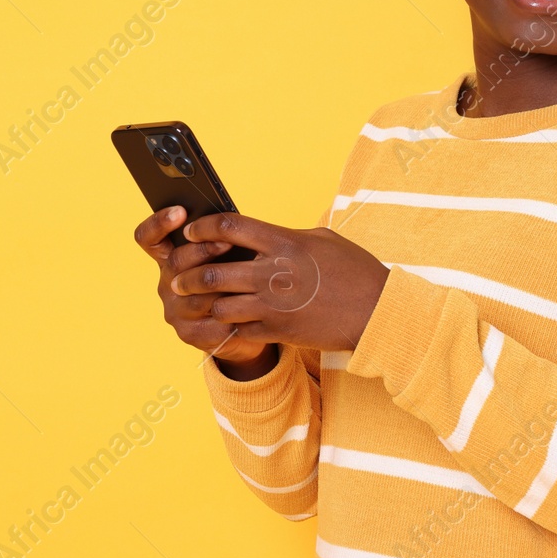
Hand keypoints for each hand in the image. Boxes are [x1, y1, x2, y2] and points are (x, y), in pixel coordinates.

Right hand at [132, 206, 276, 376]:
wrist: (247, 322)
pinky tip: (247, 304)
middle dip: (202, 250)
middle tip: (226, 241)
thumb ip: (220, 238)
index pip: (149, 239)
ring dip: (220, 284)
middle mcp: (167, 285)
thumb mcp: (228, 254)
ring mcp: (175, 312)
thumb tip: (228, 218)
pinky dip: (231, 312)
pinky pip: (210, 322)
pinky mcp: (190, 335)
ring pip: (194, 296)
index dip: (159, 223)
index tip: (180, 210)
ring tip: (244, 273)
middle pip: (175, 263)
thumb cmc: (238, 277)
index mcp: (170, 259)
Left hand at [170, 211, 390, 353]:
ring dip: (208, 303)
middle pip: (213, 271)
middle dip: (190, 275)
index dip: (202, 228)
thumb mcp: (323, 239)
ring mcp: (274, 305)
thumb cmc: (354, 271)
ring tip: (203, 302)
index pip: (229, 227)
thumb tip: (262, 235)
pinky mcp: (279, 330)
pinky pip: (239, 328)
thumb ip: (287, 236)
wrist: (376, 311)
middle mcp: (274, 273)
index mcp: (285, 242)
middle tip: (180, 278)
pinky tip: (232, 321)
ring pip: (219, 305)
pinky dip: (231, 325)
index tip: (192, 233)